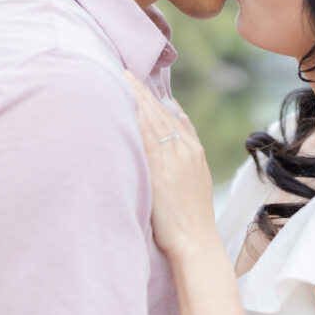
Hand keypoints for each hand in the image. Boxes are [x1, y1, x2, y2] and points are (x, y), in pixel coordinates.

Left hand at [123, 72, 216, 256]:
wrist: (196, 242)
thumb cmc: (190, 218)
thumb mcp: (194, 180)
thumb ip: (183, 156)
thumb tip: (171, 134)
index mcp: (195, 150)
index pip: (173, 115)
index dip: (155, 98)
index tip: (141, 83)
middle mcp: (186, 150)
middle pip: (161, 112)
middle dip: (142, 91)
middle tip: (123, 71)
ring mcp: (174, 159)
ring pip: (152, 120)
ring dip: (135, 98)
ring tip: (119, 80)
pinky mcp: (160, 172)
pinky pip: (145, 139)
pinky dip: (135, 120)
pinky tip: (123, 107)